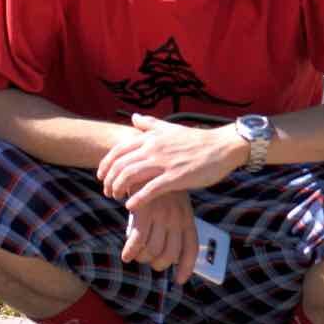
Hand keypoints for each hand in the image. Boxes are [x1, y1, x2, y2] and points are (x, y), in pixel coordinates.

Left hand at [97, 114, 246, 209]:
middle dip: (109, 180)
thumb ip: (150, 124)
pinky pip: (150, 190)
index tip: (101, 176)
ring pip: (130, 176)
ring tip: (116, 198)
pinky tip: (130, 206)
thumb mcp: (170, 128)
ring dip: (119, 189)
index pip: (118, 151)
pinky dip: (137, 199)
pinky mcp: (175, 177)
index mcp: (150, 138)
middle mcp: (153, 148)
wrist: (221, 147)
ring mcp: (164, 163)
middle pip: (120, 165)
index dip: (105, 165)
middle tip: (107, 192)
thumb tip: (133, 117)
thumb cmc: (196, 140)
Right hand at [122, 191, 196, 280]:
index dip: (187, 267)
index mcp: (186, 216)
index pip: (191, 248)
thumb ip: (171, 221)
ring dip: (141, 258)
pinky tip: (126, 255)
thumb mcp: (171, 201)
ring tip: (134, 255)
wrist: (141, 158)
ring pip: (153, 251)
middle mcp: (177, 218)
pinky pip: (138, 241)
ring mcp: (162, 216)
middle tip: (146, 260)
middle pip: (170, 255)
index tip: (179, 281)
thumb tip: (164, 247)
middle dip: (156, 264)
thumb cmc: (153, 184)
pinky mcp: (145, 212)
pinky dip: (131, 252)